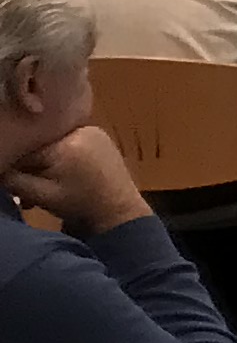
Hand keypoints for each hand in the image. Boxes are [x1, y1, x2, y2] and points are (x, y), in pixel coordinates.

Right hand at [4, 124, 151, 233]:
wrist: (120, 212)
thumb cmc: (81, 206)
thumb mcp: (41, 196)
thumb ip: (13, 180)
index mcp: (65, 143)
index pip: (26, 150)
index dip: (14, 165)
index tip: (11, 181)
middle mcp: (79, 130)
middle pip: (39, 144)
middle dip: (30, 166)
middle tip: (25, 188)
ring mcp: (91, 131)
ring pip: (52, 143)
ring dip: (43, 162)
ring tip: (42, 185)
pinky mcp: (98, 137)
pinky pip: (68, 141)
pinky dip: (59, 156)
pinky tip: (57, 174)